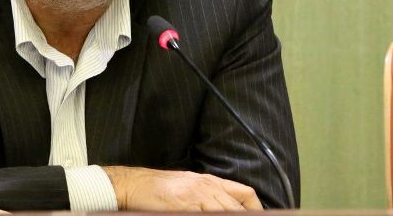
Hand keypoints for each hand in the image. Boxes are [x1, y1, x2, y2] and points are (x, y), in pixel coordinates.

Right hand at [103, 166, 262, 210]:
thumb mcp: (189, 185)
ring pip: (224, 212)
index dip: (257, 209)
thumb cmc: (160, 187)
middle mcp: (207, 186)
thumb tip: (225, 207)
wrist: (135, 184)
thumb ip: (208, 194)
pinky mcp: (183, 206)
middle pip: (237, 207)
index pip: (245, 193)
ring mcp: (196, 196)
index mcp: (210, 180)